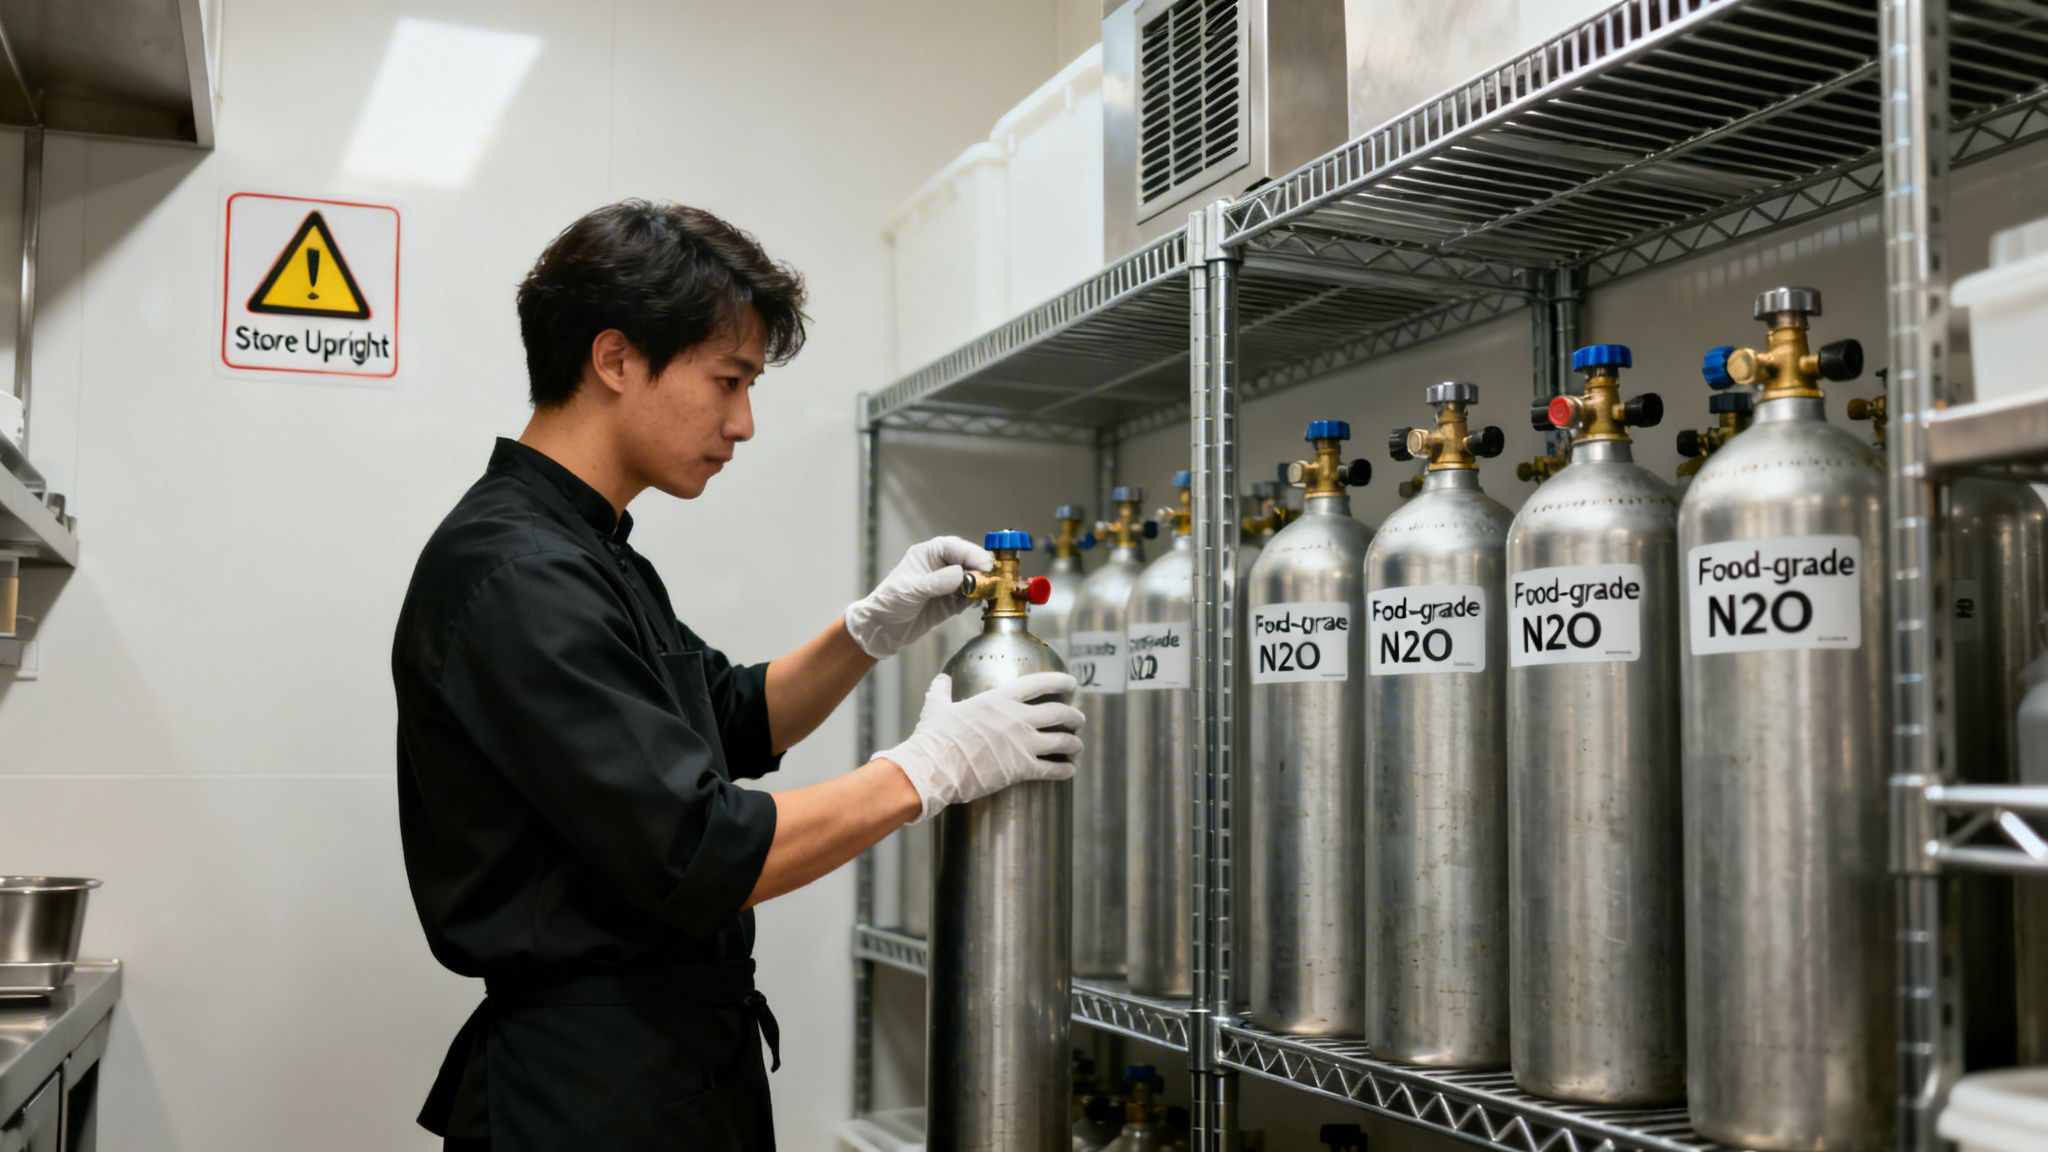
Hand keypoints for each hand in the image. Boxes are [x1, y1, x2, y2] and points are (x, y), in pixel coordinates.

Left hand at [843, 536, 994, 659]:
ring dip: (983, 585)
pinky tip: (981, 603)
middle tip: (994, 579)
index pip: (954, 547)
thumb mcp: (910, 590)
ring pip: (973, 579)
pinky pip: (971, 597)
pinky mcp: (952, 602)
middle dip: (982, 569)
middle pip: (969, 561)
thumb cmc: (888, 602)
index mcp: (928, 554)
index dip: (971, 553)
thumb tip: (961, 574)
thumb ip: (936, 582)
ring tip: (991, 592)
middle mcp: (941, 566)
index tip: (985, 564)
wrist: (881, 629)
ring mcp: (948, 584)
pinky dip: (978, 599)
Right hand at [877, 672, 1082, 822]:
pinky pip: (1054, 769)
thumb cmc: (935, 737)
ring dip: (1075, 743)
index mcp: (1000, 699)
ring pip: (1063, 741)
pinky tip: (1070, 770)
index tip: (1072, 682)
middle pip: (1060, 712)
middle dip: (1074, 716)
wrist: (934, 767)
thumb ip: (942, 691)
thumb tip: (941, 679)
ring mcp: (1023, 744)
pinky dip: (1066, 769)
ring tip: (1077, 745)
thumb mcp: (937, 707)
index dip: (1060, 681)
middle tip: (1078, 719)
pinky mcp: (1022, 769)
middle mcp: (1017, 719)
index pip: (1040, 683)